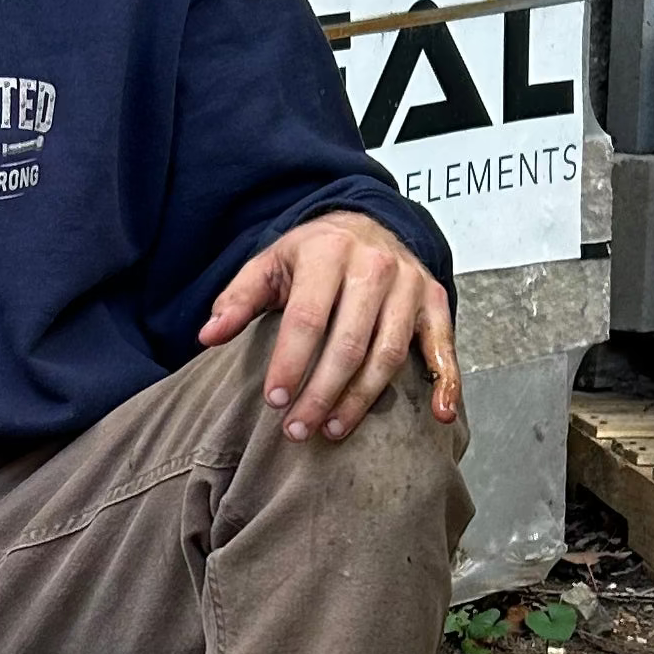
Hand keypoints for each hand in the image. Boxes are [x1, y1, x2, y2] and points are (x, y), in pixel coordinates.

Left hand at [198, 210, 460, 437]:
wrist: (368, 223)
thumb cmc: (312, 256)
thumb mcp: (270, 265)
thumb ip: (238, 299)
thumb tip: (207, 336)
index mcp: (328, 253)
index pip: (308, 318)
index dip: (290, 363)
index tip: (273, 401)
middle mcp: (375, 266)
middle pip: (349, 343)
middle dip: (321, 393)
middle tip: (297, 430)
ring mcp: (410, 284)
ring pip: (388, 353)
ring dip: (361, 399)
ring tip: (332, 431)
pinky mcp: (435, 300)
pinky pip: (443, 345)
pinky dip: (447, 381)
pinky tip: (440, 415)